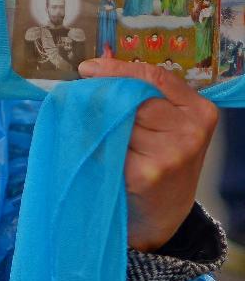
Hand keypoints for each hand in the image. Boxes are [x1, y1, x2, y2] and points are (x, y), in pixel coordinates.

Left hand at [78, 49, 218, 250]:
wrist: (164, 215)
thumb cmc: (161, 160)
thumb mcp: (168, 124)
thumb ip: (143, 93)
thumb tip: (96, 65)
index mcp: (199, 112)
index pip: (153, 77)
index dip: (116, 69)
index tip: (87, 68)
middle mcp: (189, 133)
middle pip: (132, 98)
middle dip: (103, 98)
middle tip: (81, 100)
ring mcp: (168, 155)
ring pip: (117, 121)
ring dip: (97, 123)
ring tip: (95, 134)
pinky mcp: (144, 175)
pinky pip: (108, 146)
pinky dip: (95, 144)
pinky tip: (96, 152)